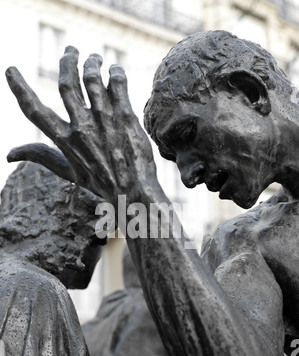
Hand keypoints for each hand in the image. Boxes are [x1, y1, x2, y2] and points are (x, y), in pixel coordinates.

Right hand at [6, 46, 155, 202]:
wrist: (133, 192)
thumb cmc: (100, 183)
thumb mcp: (67, 172)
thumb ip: (40, 156)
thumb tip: (9, 154)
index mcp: (64, 140)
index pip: (35, 111)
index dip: (19, 90)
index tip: (10, 70)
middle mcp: (81, 128)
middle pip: (67, 83)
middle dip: (67, 61)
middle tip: (72, 50)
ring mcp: (104, 121)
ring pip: (92, 78)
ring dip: (92, 62)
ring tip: (95, 57)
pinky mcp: (125, 116)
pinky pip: (117, 83)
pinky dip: (114, 72)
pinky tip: (115, 70)